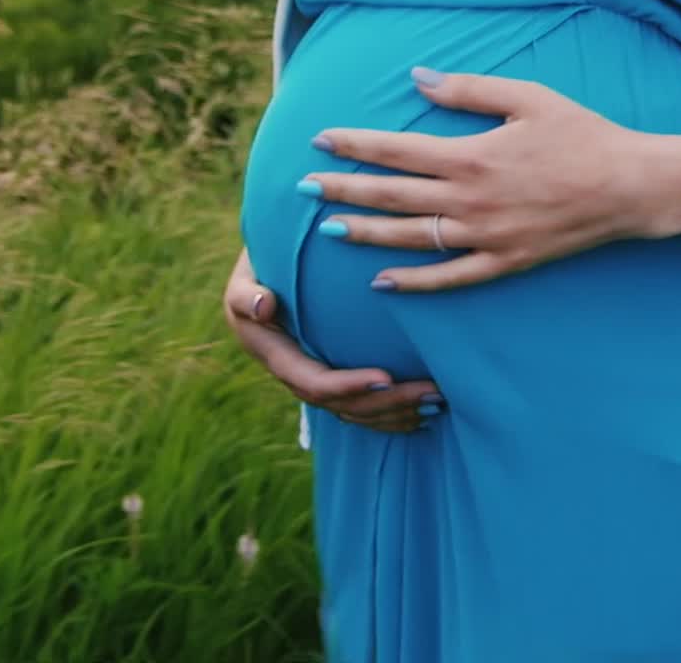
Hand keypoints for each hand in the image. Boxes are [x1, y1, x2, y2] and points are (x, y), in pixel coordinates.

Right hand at [222, 248, 443, 432]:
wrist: (267, 268)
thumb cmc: (258, 266)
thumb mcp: (244, 277)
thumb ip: (247, 294)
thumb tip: (264, 306)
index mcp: (274, 355)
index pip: (314, 382)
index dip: (348, 386)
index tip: (386, 376)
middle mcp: (295, 375)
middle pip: (343, 405)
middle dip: (386, 403)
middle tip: (429, 392)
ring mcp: (314, 378)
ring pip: (356, 412)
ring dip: (396, 412)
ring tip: (436, 401)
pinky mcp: (331, 374)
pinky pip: (361, 406)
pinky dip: (392, 413)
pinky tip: (423, 409)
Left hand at [302, 67, 651, 291]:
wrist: (631, 187)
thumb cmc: (580, 134)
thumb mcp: (526, 96)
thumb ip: (467, 89)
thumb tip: (417, 76)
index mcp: (471, 155)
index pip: (395, 150)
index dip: (353, 144)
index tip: (319, 140)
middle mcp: (469, 199)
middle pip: (391, 196)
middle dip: (343, 189)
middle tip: (302, 187)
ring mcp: (485, 236)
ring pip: (410, 238)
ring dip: (365, 232)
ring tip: (329, 228)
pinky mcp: (505, 262)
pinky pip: (449, 278)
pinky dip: (413, 282)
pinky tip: (380, 280)